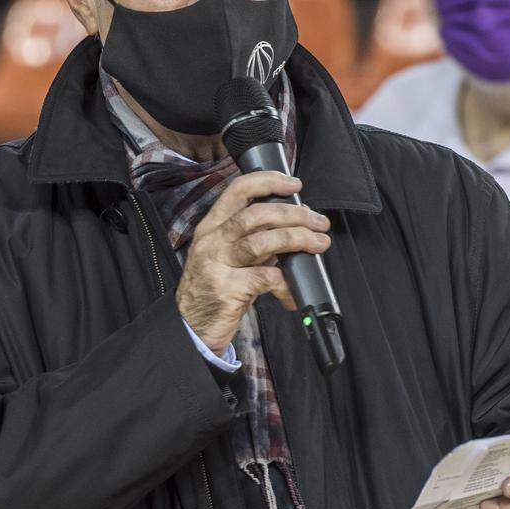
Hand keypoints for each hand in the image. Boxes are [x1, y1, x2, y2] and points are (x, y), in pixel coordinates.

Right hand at [174, 171, 329, 353]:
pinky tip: (292, 291)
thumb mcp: (228, 257)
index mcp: (211, 227)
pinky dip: (286, 283)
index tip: (293, 184)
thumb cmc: (214, 290)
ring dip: (296, 239)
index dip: (268, 181)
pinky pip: (266, 278)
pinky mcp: (227, 289)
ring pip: (262, 242)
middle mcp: (212, 242)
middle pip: (256, 215)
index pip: (237, 191)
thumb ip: (254, 240)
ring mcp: (217, 265)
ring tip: (317, 244)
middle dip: (293, 215)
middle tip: (317, 222)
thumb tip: (293, 227)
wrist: (192, 327)